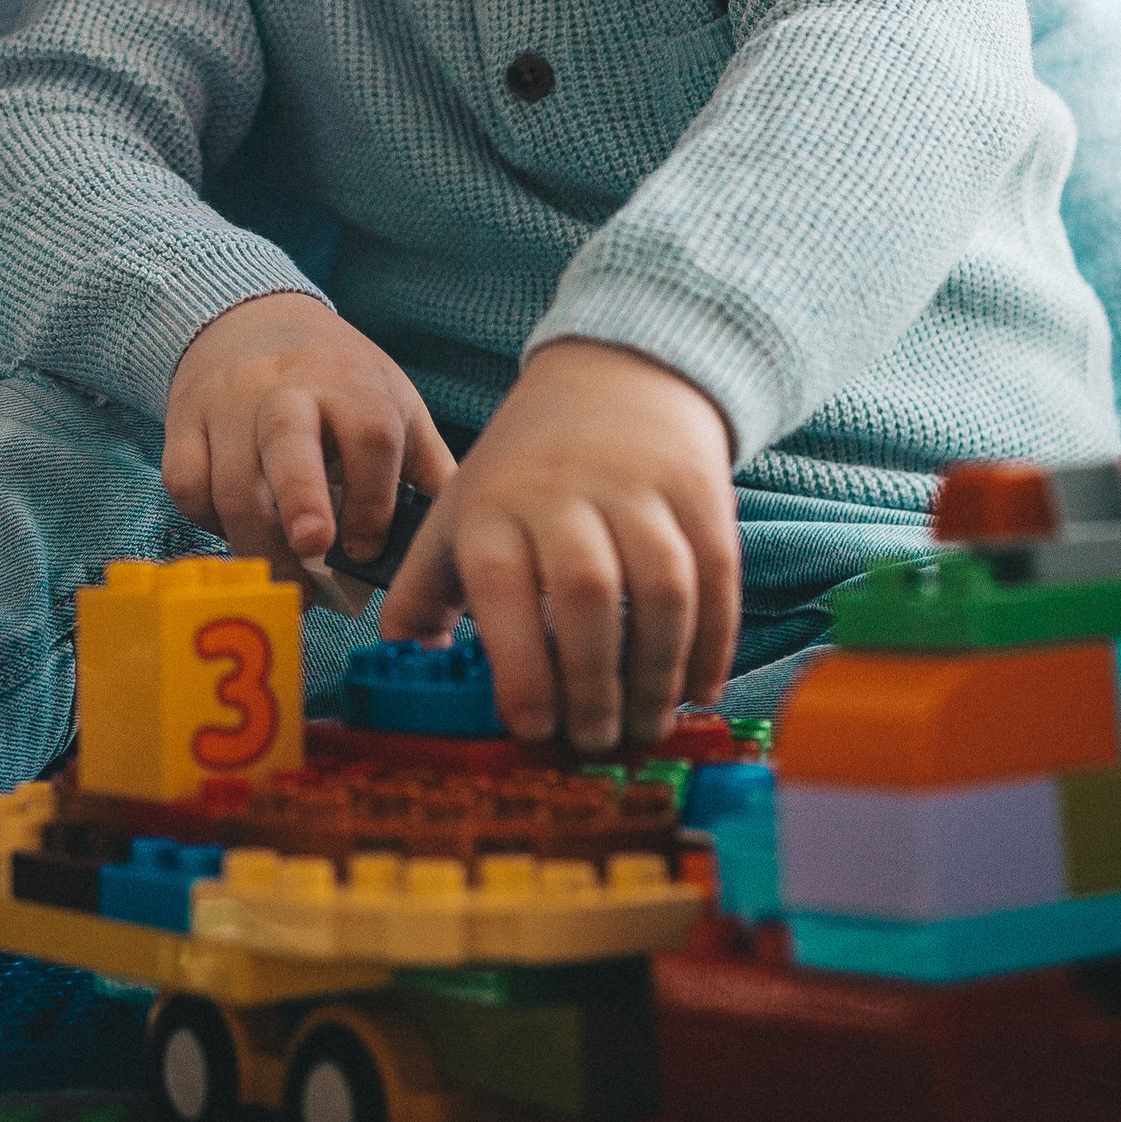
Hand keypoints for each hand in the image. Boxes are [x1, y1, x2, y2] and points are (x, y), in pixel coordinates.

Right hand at [163, 295, 455, 576]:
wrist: (250, 317)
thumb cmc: (335, 377)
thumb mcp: (392, 401)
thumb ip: (426, 465)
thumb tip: (460, 535)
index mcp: (349, 382)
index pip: (369, 435)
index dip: (374, 498)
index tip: (369, 548)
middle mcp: (284, 386)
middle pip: (288, 438)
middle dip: (301, 499)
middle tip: (313, 546)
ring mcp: (227, 403)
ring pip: (231, 480)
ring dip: (258, 543)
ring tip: (287, 580)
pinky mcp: (183, 422)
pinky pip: (186, 483)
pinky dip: (208, 522)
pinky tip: (238, 534)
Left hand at [380, 335, 739, 752]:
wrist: (613, 380)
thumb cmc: (523, 472)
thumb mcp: (458, 513)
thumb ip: (424, 590)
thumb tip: (403, 667)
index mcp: (494, 505)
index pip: (503, 585)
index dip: (520, 663)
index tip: (532, 727)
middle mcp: (566, 493)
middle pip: (587, 592)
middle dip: (593, 681)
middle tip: (594, 741)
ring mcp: (641, 490)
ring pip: (660, 588)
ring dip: (656, 671)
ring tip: (643, 724)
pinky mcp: (700, 494)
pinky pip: (716, 577)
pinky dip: (712, 641)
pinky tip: (695, 689)